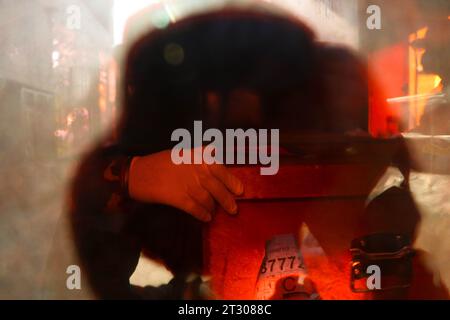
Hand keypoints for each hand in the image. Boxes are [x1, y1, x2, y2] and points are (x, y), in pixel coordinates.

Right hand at [128, 149, 243, 221]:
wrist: (138, 173)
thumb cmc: (160, 163)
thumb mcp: (183, 153)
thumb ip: (200, 158)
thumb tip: (217, 165)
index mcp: (197, 157)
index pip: (221, 169)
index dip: (232, 182)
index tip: (240, 191)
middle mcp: (195, 169)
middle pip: (217, 188)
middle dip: (227, 200)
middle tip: (234, 209)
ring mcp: (188, 184)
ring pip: (208, 200)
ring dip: (213, 208)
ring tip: (215, 213)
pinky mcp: (179, 198)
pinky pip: (196, 209)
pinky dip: (202, 215)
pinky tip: (205, 218)